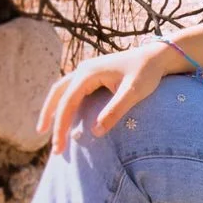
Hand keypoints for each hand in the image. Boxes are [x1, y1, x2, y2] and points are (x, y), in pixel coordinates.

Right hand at [37, 41, 171, 155]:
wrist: (156, 57)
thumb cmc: (147, 73)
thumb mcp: (133, 93)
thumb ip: (115, 111)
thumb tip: (95, 132)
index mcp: (88, 73)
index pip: (67, 103)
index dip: (60, 126)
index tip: (59, 146)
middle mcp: (83, 70)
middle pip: (57, 94)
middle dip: (49, 117)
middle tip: (46, 140)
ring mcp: (86, 70)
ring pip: (61, 90)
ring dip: (52, 109)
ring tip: (45, 129)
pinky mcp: (92, 74)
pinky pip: (71, 90)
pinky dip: (63, 103)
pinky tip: (64, 117)